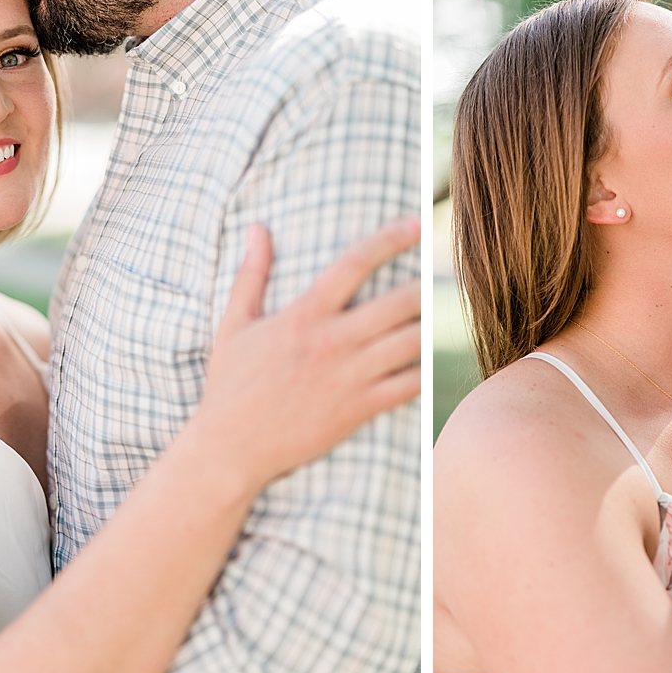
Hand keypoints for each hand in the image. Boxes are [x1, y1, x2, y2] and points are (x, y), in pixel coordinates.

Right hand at [193, 217, 420, 488]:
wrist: (229, 449)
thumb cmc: (229, 385)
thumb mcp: (233, 324)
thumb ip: (251, 273)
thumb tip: (256, 227)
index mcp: (304, 315)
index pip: (355, 263)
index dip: (389, 239)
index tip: (416, 223)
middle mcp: (333, 342)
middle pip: (398, 302)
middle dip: (425, 283)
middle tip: (442, 270)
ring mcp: (349, 378)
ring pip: (410, 343)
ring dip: (430, 324)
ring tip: (441, 311)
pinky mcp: (358, 410)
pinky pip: (407, 387)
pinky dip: (427, 371)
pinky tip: (435, 359)